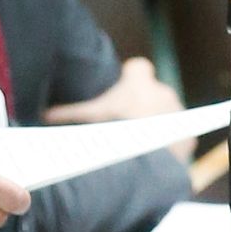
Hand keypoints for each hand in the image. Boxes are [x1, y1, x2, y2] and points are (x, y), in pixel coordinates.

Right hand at [43, 59, 188, 161]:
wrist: (142, 163)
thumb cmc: (113, 134)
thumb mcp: (87, 121)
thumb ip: (67, 115)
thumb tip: (44, 116)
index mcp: (139, 80)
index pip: (138, 68)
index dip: (129, 80)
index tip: (120, 93)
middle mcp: (162, 91)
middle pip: (152, 94)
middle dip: (141, 106)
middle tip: (125, 125)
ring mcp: (177, 113)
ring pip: (166, 115)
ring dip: (156, 125)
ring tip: (138, 145)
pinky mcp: (187, 136)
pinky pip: (177, 137)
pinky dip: (167, 145)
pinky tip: (152, 157)